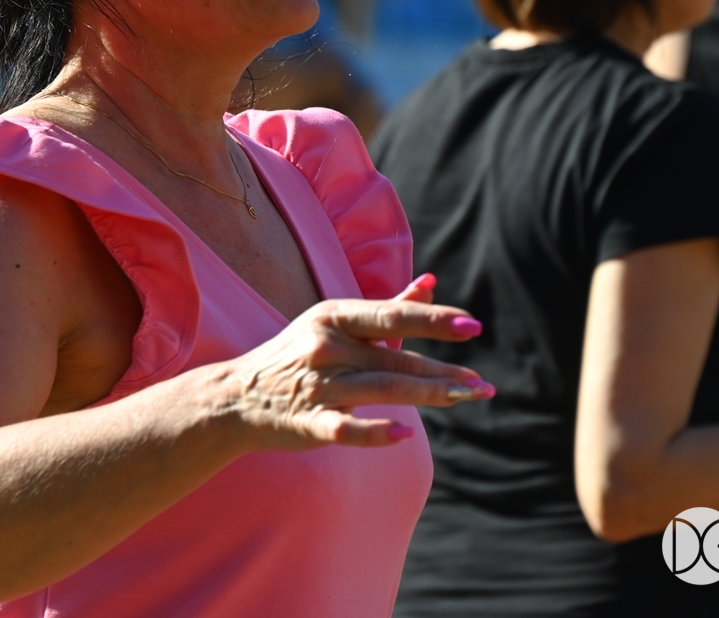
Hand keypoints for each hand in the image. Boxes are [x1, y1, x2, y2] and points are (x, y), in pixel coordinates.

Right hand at [209, 273, 490, 450]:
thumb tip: (432, 283)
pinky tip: (405, 435)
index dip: (434, 320)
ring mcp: (317, 386)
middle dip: (443, 372)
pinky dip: (375, 432)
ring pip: (383, 390)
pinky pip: (346, 429)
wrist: (236, 397)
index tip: (473, 326)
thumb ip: (387, 307)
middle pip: (397, 359)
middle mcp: (326, 347)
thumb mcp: (334, 322)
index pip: (393, 316)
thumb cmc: (296, 354)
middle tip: (481, 384)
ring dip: (429, 395)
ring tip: (465, 398)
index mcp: (334, 317)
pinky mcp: (308, 423)